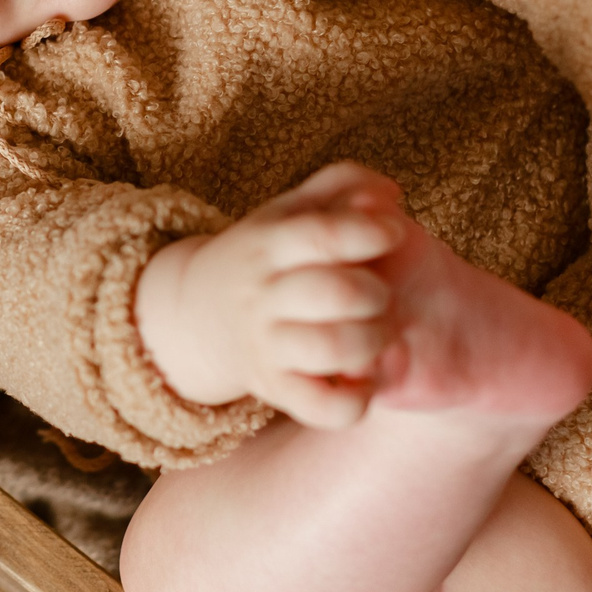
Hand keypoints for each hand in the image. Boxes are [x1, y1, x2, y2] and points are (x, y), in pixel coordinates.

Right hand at [134, 162, 409, 429]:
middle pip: (335, 292)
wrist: (197, 316)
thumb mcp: (289, 211)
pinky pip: (323, 407)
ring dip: (374, 340)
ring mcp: (267, 346)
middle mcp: (264, 295)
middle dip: (376, 291)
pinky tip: (365, 378)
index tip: (394, 233)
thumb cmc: (268, 258)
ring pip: (332, 350)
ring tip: (381, 333)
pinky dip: (356, 400)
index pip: (322, 235)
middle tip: (381, 292)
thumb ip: (341, 185)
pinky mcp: (275, 389)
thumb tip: (389, 195)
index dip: (370, 232)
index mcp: (270, 244)